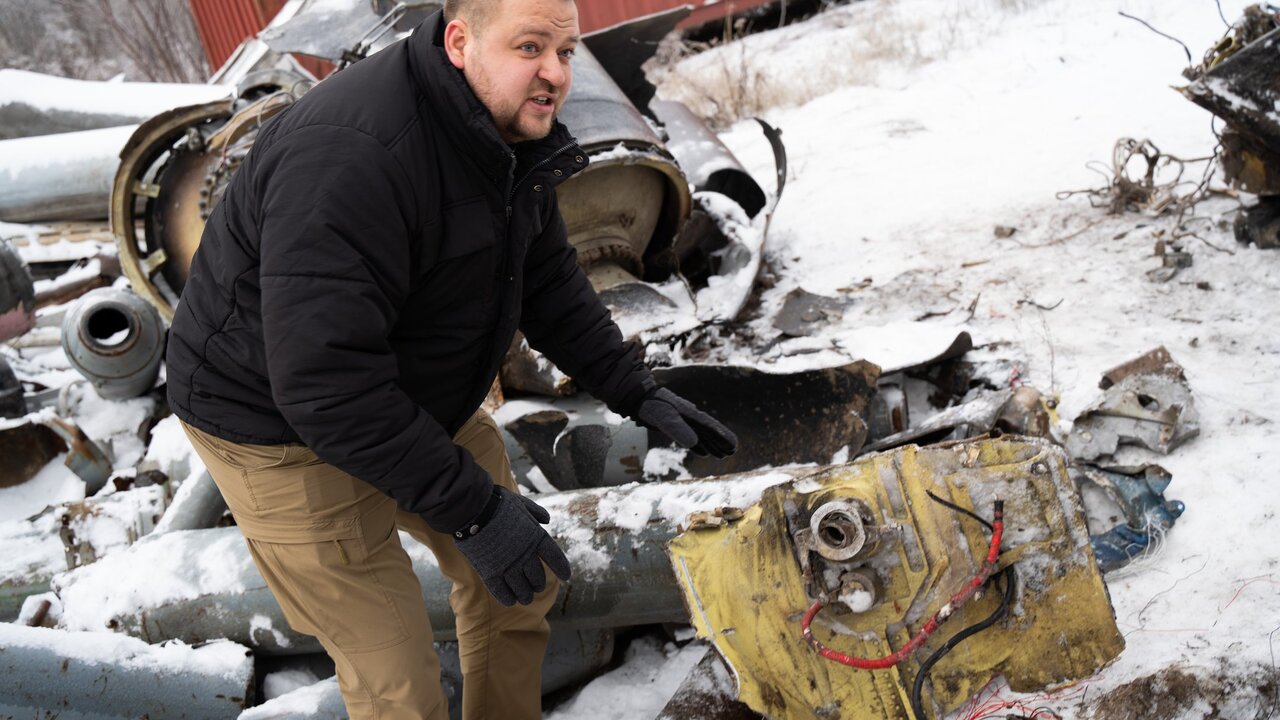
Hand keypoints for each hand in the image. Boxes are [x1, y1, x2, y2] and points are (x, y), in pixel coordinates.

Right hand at [452, 487, 570, 605]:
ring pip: (522, 590)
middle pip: (537, 578)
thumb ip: (535, 512)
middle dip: (538, 584)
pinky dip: (508, 598)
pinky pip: (502, 592)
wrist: (473, 509)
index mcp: (536, 537)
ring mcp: (508, 566)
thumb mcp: (521, 503)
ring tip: (526, 598)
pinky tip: (510, 600)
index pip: (555, 558)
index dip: (562, 568)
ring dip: (525, 596)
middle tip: (537, 587)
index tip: (566, 576)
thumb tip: (547, 520)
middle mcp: (525, 555)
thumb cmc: (497, 502)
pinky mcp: (490, 573)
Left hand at [636, 387, 737, 457]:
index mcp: (691, 414)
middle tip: (732, 452)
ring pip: (701, 435)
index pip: (711, 427)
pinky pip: (690, 437)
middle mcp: (690, 417)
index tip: (734, 446)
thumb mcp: (663, 418)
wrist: (638, 397)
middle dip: (720, 442)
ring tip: (722, 455)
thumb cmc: (651, 406)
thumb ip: (677, 429)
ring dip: (711, 445)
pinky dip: (698, 445)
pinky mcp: (674, 424)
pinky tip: (702, 452)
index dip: (723, 436)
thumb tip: (694, 442)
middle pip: (709, 431)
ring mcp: (682, 420)